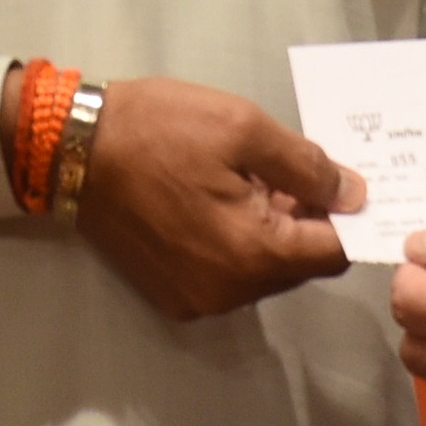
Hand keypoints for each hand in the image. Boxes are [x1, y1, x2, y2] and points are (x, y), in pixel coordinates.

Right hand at [74, 79, 358, 319]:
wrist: (71, 147)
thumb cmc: (159, 128)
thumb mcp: (243, 126)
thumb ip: (307, 166)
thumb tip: (354, 195)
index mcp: (253, 253)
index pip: (333, 252)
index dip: (347, 216)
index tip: (342, 181)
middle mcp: (229, 292)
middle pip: (299, 265)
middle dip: (305, 220)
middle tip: (285, 168)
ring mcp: (196, 299)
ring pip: (263, 272)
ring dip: (269, 231)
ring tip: (245, 180)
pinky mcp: (171, 295)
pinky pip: (227, 276)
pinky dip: (235, 244)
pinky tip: (214, 202)